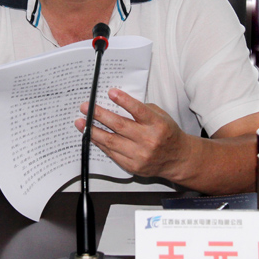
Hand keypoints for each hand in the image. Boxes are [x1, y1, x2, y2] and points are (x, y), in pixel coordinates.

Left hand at [75, 88, 192, 181]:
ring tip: (81, 122)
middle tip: (86, 107)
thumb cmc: (166, 133)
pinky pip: (112, 153)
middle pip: (120, 126)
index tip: (111, 92)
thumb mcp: (160, 115)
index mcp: (157, 124)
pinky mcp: (133, 166)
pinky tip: (92, 136)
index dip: (124, 101)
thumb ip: (141, 109)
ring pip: (111, 141)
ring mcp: (140, 155)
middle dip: (100, 115)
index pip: (139, 111)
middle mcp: (148, 140)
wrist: (177, 158)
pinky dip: (100, 144)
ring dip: (93, 131)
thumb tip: (117, 102)